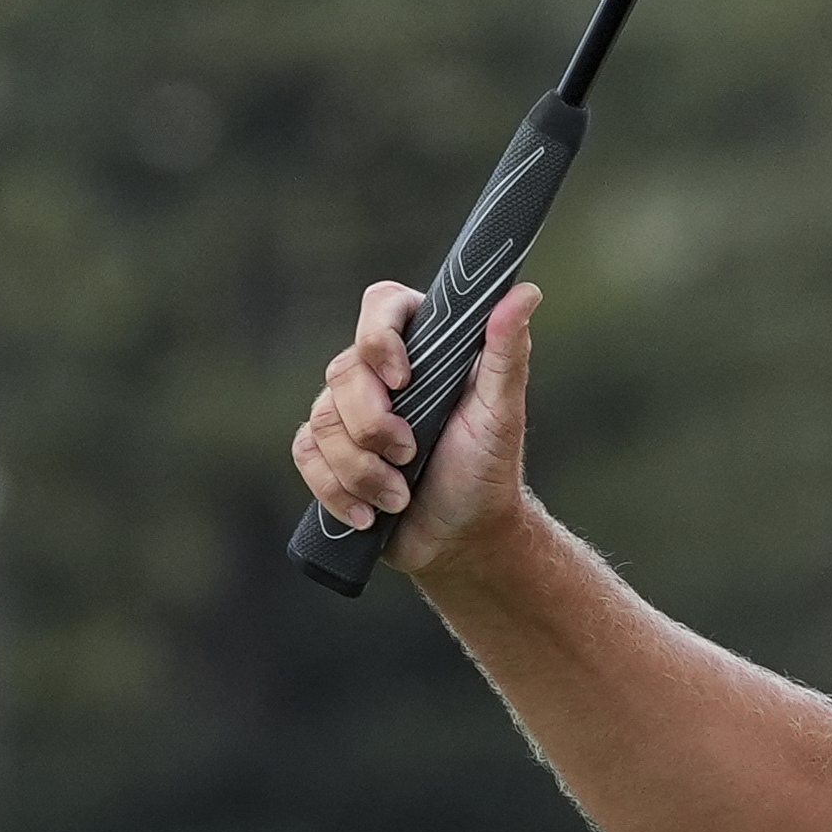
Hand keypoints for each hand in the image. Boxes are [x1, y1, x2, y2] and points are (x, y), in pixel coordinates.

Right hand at [291, 278, 541, 576]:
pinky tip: (369, 514)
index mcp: (423, 349)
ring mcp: (348, 413)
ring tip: (399, 497)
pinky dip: (336, 490)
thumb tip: (525, 293)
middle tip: (412, 455)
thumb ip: (507, 352)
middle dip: (374, 425)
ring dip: (362, 469)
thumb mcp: (502, 412)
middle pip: (343, 371)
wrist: (462, 538)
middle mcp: (379, 375)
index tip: (403, 380)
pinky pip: (305, 455)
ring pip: (321, 420)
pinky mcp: (327, 453)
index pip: (382, 304)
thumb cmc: (488, 469)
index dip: (379, 337)